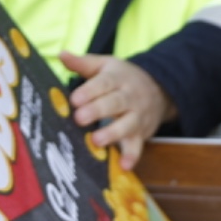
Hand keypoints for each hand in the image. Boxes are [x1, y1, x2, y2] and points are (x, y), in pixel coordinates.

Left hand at [58, 52, 170, 170]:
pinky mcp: (142, 134)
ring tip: (97, 141)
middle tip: (79, 118)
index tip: (75, 99)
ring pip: (127, 125)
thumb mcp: (105, 65)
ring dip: (113, 134)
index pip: (104, 83)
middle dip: (97, 111)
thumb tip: (61, 54)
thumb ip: (83, 63)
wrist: (159, 89)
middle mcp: (129, 97)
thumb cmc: (122, 78)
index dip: (90, 91)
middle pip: (115, 103)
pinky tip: (124, 165)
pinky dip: (132, 156)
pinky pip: (138, 146)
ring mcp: (137, 116)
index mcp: (117, 78)